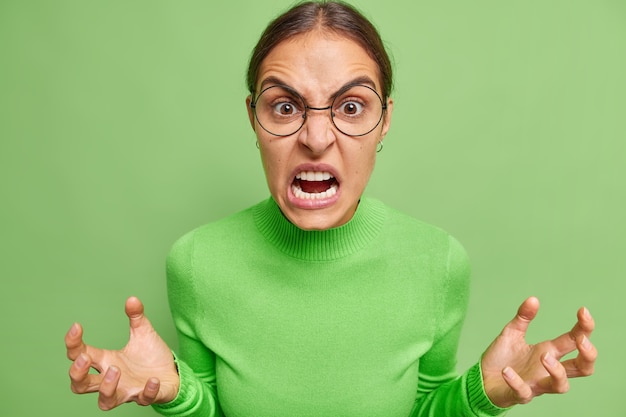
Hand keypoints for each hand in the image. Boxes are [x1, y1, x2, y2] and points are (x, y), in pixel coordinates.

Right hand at [65, 296, 179, 409]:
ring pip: (105, 401)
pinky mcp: (145, 397)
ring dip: (107, 387)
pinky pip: (142, 400)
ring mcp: (127, 391)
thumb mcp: (143, 333)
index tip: (77, 326)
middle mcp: (112, 379)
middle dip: (77, 374)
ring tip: (116, 369)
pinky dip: (147, 392)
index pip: (79, 355)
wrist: (172, 373)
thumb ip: (136, 317)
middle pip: (80, 386)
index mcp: (106, 361)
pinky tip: (152, 380)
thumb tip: (132, 299)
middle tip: (85, 358)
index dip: (73, 343)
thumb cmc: (151, 357)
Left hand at [481, 296, 596, 407]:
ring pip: (561, 386)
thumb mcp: (512, 333)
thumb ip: (523, 317)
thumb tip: (534, 298)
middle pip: (583, 368)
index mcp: (549, 352)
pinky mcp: (519, 394)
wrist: (482, 380)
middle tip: (580, 339)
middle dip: (588, 354)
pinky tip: (507, 371)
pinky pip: (524, 393)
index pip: (575, 341)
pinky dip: (516, 382)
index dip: (584, 328)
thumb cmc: (502, 359)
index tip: (583, 310)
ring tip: (544, 355)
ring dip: (557, 371)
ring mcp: (535, 384)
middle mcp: (547, 370)